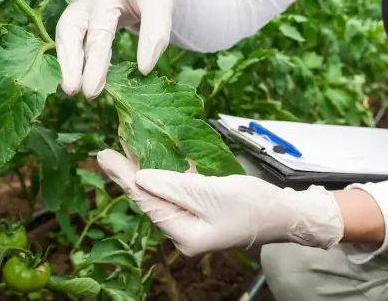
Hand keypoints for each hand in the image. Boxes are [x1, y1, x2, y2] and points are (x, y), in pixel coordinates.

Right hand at [55, 0, 174, 97]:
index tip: (92, 90)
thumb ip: (155, 35)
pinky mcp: (82, 17)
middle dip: (69, 63)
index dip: (95, 62)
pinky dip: (75, 58)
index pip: (99, 30)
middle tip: (74, 91)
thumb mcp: (162, 5)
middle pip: (70, 30)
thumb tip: (143, 70)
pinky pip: (73, 39)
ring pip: (66, 34)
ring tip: (72, 89)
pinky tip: (81, 78)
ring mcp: (81, 6)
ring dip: (67, 62)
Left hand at [97, 149, 343, 256]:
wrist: (284, 214)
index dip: (123, 178)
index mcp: (184, 234)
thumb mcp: (212, 193)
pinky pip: (176, 192)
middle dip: (128, 175)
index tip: (104, 155)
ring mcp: (192, 223)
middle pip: (150, 199)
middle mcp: (183, 232)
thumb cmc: (253, 205)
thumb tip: (140, 177)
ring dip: (143, 172)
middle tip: (106, 151)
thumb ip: (174, 185)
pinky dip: (164, 175)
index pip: (146, 202)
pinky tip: (152, 160)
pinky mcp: (201, 212)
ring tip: (123, 151)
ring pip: (161, 194)